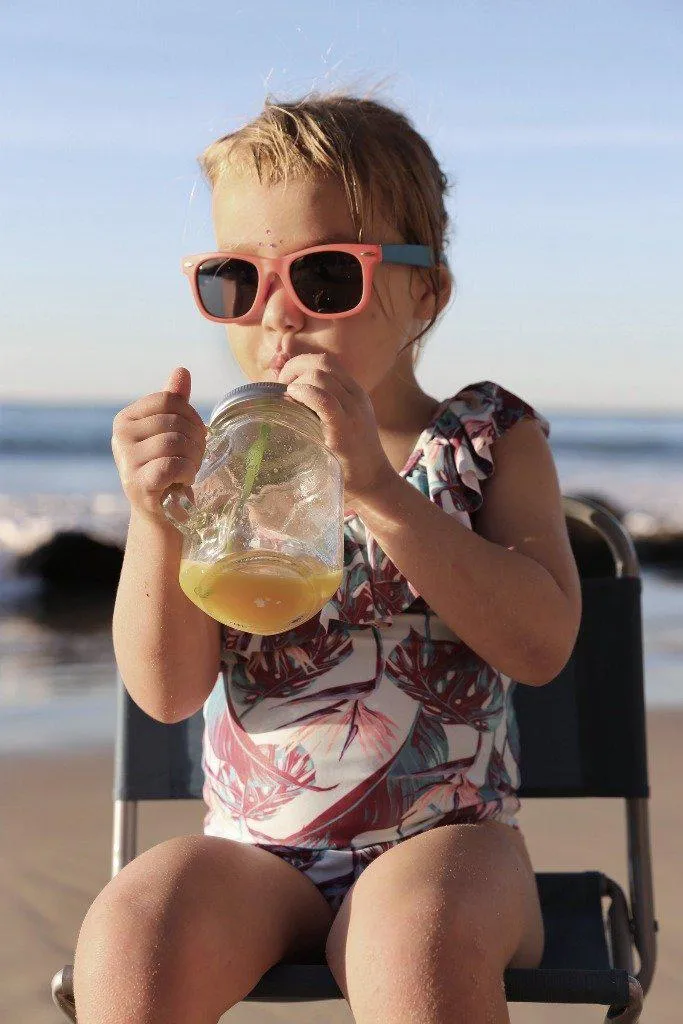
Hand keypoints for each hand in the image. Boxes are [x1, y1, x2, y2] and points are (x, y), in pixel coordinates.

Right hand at [111, 367, 206, 521]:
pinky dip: (187, 471)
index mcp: (126, 419)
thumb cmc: (167, 467)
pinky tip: (185, 479)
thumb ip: (174, 402)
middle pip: (174, 421)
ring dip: (194, 457)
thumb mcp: (170, 432)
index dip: (192, 415)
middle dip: (196, 439)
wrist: (160, 511)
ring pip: (175, 443)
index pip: (169, 399)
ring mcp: (126, 460)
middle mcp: (120, 436)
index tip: (196, 434)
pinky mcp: (137, 483)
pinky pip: (171, 465)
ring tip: (190, 468)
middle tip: (196, 456)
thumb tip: (182, 370)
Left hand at [277, 354, 393, 501]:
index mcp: (355, 393)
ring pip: (320, 376)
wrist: (374, 482)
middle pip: (321, 363)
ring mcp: (353, 411)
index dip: (301, 363)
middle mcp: (356, 397)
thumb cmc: (349, 457)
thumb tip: (285, 391)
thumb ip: (321, 407)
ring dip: (296, 382)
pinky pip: (323, 399)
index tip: (286, 381)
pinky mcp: (345, 429)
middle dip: (294, 369)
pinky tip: (293, 400)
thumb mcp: (341, 423)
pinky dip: (304, 394)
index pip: (327, 361)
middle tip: (281, 389)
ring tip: (286, 399)